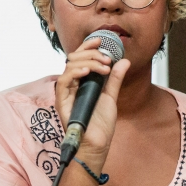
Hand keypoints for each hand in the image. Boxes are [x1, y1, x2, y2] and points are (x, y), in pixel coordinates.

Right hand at [54, 37, 130, 163]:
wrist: (97, 145)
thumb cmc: (100, 125)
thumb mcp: (111, 97)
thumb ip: (115, 79)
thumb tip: (124, 61)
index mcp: (80, 82)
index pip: (80, 57)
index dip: (88, 46)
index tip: (101, 41)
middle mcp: (71, 85)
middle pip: (74, 58)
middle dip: (91, 54)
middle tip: (107, 59)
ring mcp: (65, 93)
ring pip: (69, 66)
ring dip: (88, 61)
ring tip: (104, 67)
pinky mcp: (62, 102)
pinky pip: (63, 81)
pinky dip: (74, 72)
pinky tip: (88, 71)